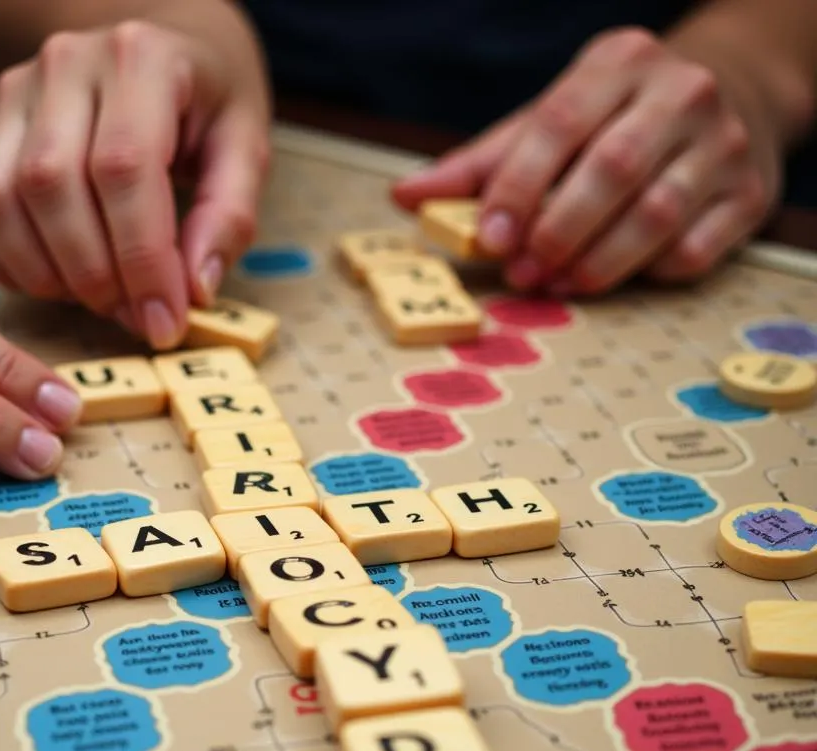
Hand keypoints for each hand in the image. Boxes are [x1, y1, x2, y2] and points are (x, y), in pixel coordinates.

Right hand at [0, 18, 270, 349]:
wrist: (157, 46)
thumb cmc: (204, 104)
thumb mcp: (245, 147)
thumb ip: (228, 217)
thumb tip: (193, 290)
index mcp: (140, 59)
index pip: (124, 168)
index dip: (142, 259)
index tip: (165, 321)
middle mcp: (63, 65)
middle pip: (51, 186)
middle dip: (95, 275)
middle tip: (135, 317)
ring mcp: (11, 95)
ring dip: (45, 275)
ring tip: (99, 299)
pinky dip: (4, 266)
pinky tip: (54, 282)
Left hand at [394, 28, 779, 293]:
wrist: (732, 91)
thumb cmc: (616, 118)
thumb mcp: (550, 121)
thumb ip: (481, 163)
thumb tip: (404, 196)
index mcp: (617, 64)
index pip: (556, 124)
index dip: (516, 188)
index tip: (488, 239)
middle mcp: (679, 93)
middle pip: (610, 170)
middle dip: (556, 232)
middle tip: (523, 274)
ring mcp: (724, 143)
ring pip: (656, 215)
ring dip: (596, 264)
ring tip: (558, 284)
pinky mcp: (749, 194)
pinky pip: (696, 250)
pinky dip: (650, 273)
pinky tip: (617, 276)